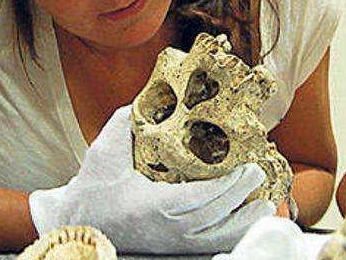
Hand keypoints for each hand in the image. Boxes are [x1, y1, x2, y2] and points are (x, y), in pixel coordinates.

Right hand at [29, 105, 274, 253]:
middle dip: (242, 197)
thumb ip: (126, 123)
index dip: (229, 186)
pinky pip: (209, 246)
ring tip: (265, 206)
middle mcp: (167, 228)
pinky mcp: (174, 247)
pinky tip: (245, 225)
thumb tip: (147, 99)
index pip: (201, 198)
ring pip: (217, 238)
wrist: (80, 221)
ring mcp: (172, 241)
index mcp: (153, 204)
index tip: (248, 170)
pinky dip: (231, 236)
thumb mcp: (104, 152)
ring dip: (244, 223)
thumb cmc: (93, 189)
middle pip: (215, 216)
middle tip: (260, 176)